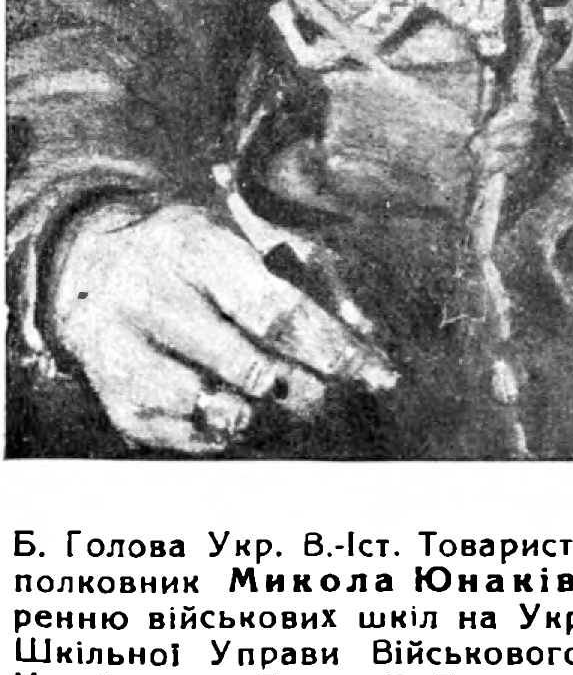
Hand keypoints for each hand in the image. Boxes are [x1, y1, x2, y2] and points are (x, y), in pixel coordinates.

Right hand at [51, 201, 396, 453]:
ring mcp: (122, 355)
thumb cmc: (194, 252)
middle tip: (334, 392)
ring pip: (222, 413)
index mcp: (189, 245)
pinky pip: (196, 440)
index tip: (379, 374)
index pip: (274, 310)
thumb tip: (365, 330)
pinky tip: (248, 410)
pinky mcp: (119, 405)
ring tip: (291, 399)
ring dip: (274, 416)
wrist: (91, 268)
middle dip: (309, 389)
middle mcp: (148, 298)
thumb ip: (309, 273)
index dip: (332, 348)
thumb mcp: (243, 234)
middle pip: (250, 368)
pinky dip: (235, 434)